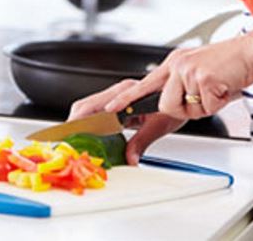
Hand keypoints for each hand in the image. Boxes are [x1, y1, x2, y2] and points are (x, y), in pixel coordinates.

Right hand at [68, 79, 184, 164]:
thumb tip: (129, 159)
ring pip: (89, 108)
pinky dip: (89, 124)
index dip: (80, 121)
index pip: (95, 106)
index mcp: (127, 92)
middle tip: (65, 140)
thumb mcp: (159, 125)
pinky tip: (88, 137)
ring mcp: (118, 96)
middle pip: (86, 106)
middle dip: (74, 123)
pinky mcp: (119, 103)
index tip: (71, 133)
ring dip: (80, 124)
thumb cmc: (176, 103)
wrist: (187, 92)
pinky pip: (98, 112)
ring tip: (72, 140)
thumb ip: (141, 142)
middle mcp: (119, 92)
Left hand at [103, 34, 252, 120]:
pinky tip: (223, 88)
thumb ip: (181, 93)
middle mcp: (177, 65)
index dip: (125, 99)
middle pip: (165, 104)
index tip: (109, 109)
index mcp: (173, 65)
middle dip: (182, 110)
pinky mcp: (204, 77)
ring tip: (214, 91)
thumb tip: (172, 110)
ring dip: (203, 108)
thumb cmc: (226, 67)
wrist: (250, 52)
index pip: (142, 84)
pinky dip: (217, 104)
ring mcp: (189, 70)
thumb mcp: (197, 78)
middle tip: (198, 100)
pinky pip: (206, 108)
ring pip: (186, 109)